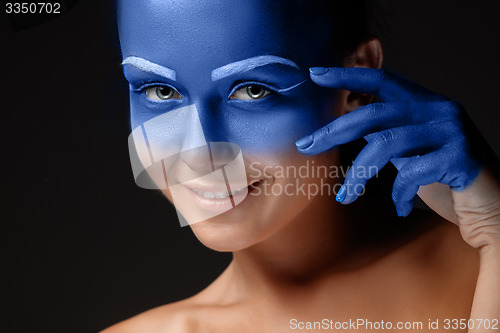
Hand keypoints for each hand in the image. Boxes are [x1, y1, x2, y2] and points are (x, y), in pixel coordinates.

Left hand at [295, 67, 499, 245]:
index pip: (382, 79)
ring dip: (358, 174)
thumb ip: (387, 135)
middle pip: (374, 113)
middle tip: (306, 146)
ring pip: (386, 144)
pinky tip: (400, 208)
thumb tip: (343, 128)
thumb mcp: (412, 151)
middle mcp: (439, 110)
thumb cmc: (446, 179)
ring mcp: (451, 131)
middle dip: (334, 131)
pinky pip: (413, 173)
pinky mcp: (461, 157)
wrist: (493, 206)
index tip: (316, 74)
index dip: (348, 75)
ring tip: (345, 197)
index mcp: (424, 104)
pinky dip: (399, 194)